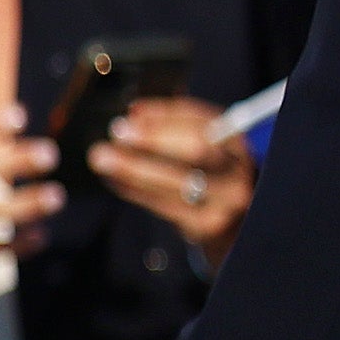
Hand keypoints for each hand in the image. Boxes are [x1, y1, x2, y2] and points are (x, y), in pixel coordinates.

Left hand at [83, 97, 252, 259]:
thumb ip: (175, 126)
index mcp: (237, 143)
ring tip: (101, 157)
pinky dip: (135, 190)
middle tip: (118, 133)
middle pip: (196, 150)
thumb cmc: (212, 175)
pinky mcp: (207, 226)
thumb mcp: (206, 146)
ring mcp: (225, 202)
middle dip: (154, 139)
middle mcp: (237, 171)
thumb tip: (135, 114)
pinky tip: (114, 179)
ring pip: (176, 180)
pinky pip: (164, 205)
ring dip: (133, 167)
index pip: (203, 121)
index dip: (166, 115)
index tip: (132, 113)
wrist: (237, 225)